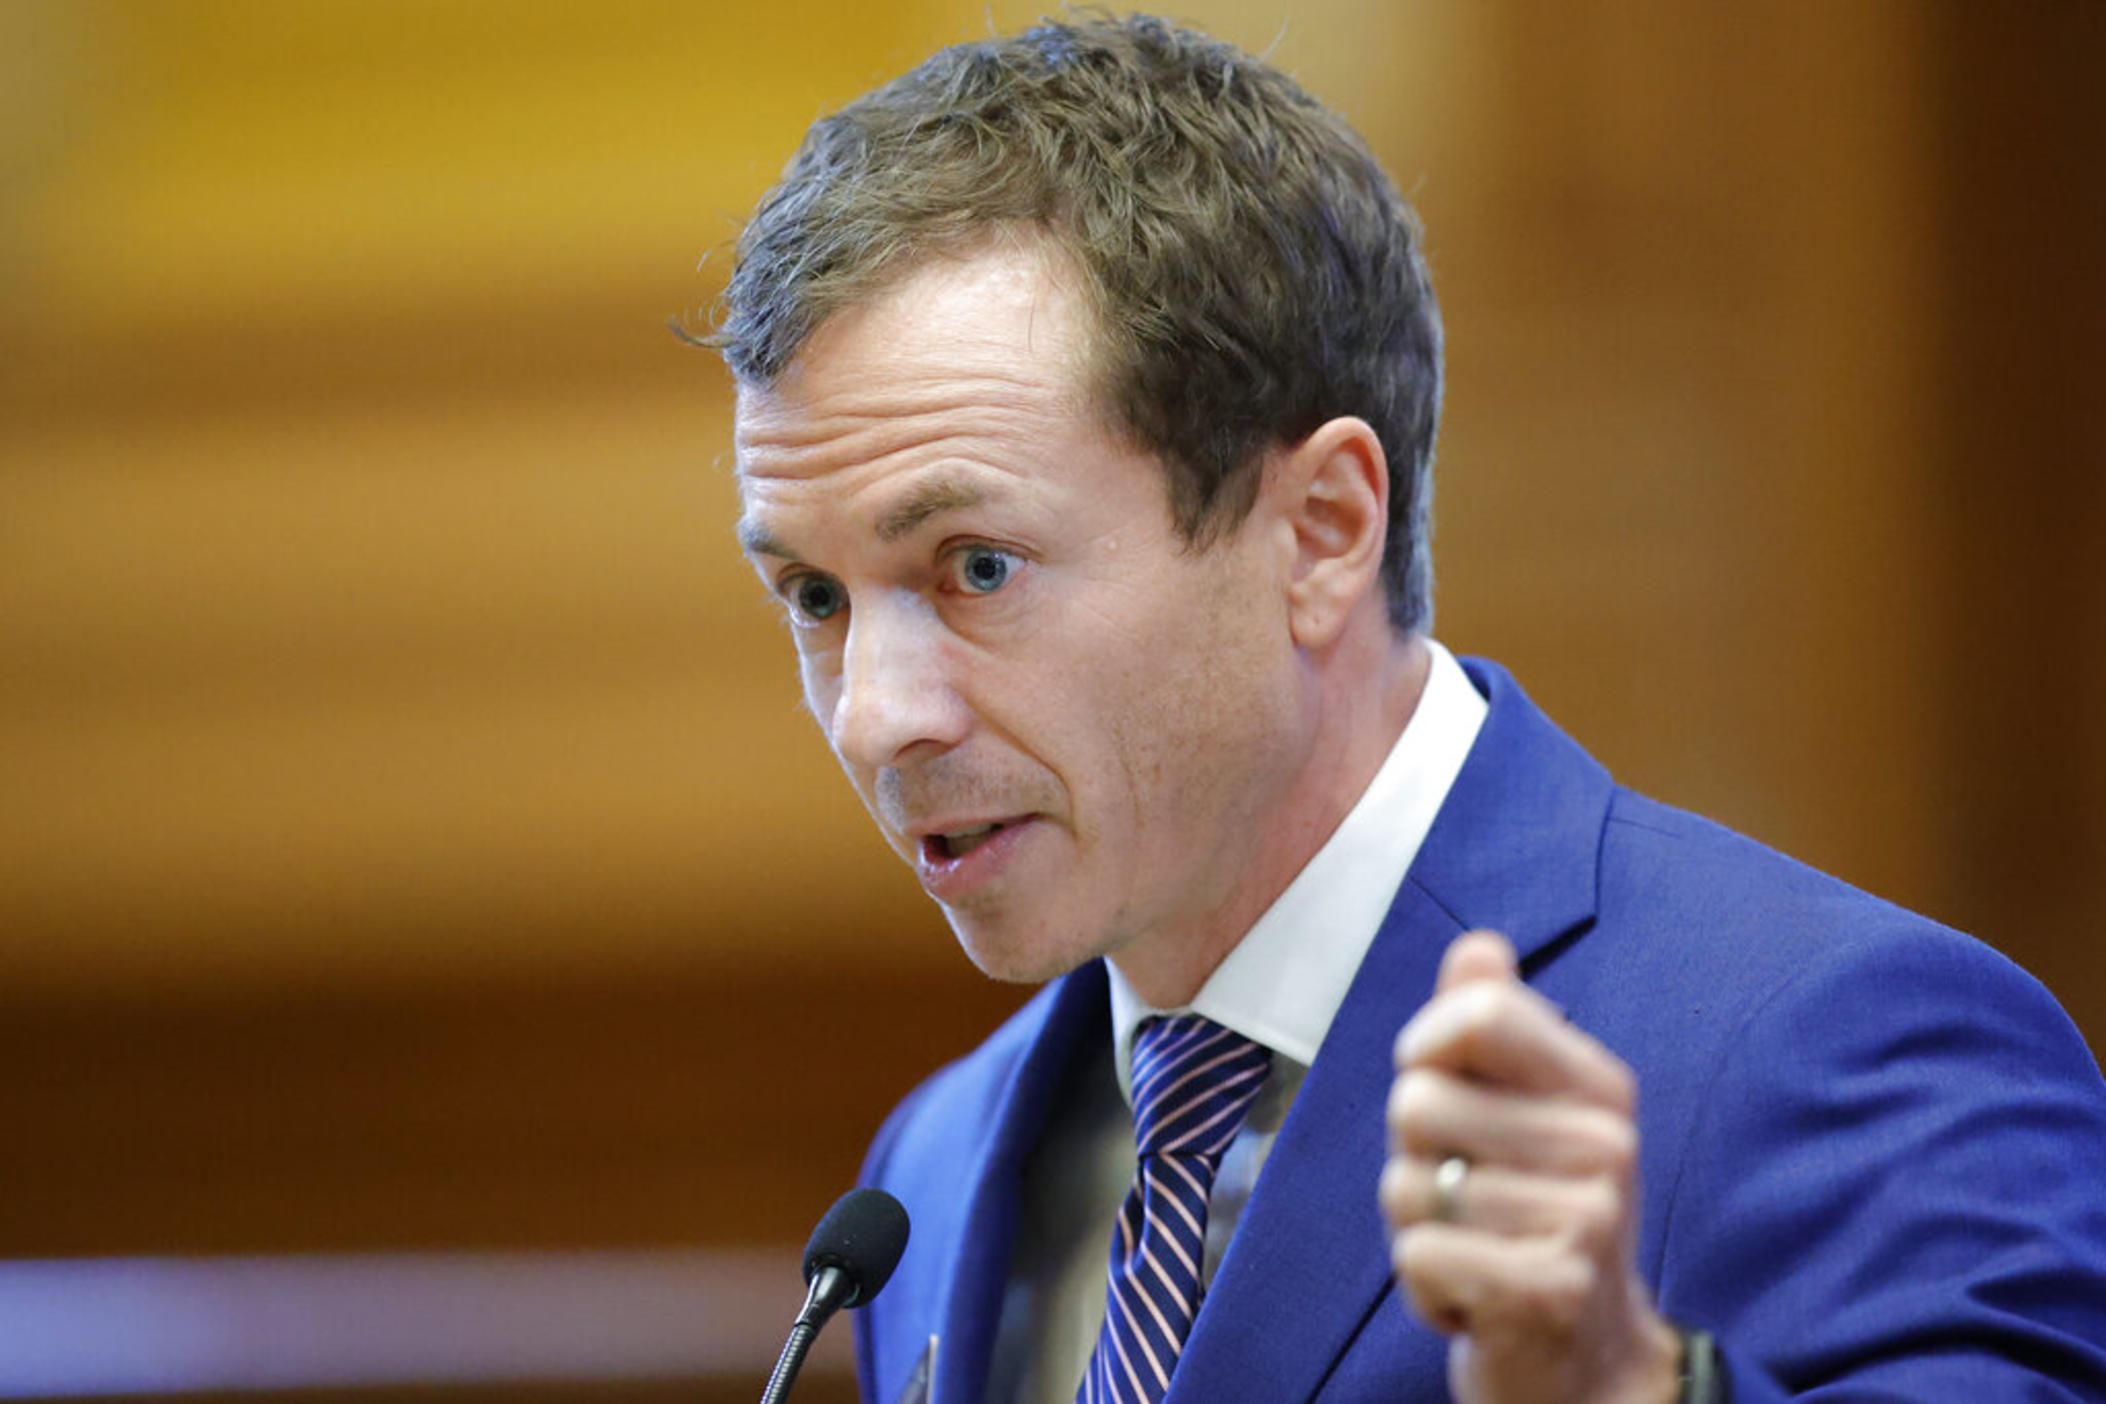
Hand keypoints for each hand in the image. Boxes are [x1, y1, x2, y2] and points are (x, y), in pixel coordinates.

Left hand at [1381, 931, 1680, 1403]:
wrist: (1591, 1369)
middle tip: (1470, 1202)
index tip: (1440, 1091)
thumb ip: (1493, 1029)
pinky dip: (1424, 1287)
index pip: (1480, 1013)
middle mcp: (1606, 1145)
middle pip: (1417, 1101)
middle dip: (1414, 1159)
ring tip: (1477, 1252)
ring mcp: (1586, 1220)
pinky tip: (1475, 1301)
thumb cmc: (1536, 1225)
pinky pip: (1416, 1255)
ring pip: (1407, 1187)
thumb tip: (1478, 945)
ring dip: (1419, 1231)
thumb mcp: (1524, 1119)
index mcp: (1599, 1088)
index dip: (1425, 1049)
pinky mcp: (1550, 1291)